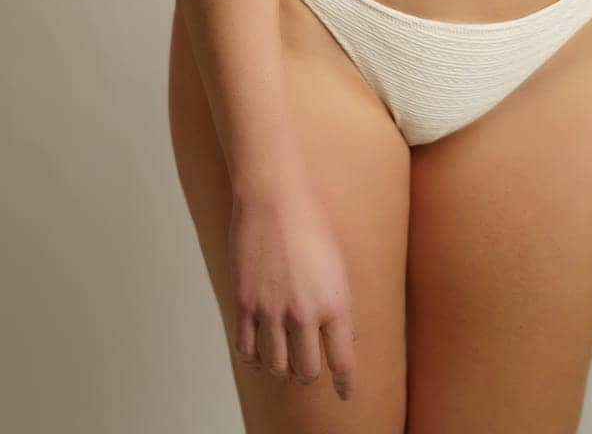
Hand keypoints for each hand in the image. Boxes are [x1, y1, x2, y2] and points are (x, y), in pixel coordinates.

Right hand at [228, 180, 360, 402]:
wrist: (273, 197)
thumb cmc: (310, 225)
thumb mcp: (338, 266)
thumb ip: (341, 306)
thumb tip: (347, 337)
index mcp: (334, 303)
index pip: (343, 361)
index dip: (345, 385)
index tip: (345, 393)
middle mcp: (303, 313)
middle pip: (307, 370)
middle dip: (308, 375)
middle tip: (307, 371)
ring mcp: (271, 311)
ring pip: (276, 366)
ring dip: (282, 371)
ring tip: (284, 366)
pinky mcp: (245, 303)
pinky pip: (246, 349)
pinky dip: (253, 360)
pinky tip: (258, 357)